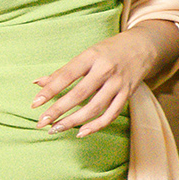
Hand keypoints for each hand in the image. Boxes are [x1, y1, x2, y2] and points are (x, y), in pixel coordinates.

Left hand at [33, 27, 158, 136]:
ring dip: (74, 121)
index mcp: (92, 56)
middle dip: (58, 110)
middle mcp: (105, 70)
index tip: (35, 104)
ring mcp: (118, 83)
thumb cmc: (109, 50)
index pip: (67, 75)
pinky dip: (96, 125)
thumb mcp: (87, 54)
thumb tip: (38, 83)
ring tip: (55, 129)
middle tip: (41, 122)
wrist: (143, 46)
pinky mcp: (127, 94)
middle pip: (79, 94)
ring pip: (95, 107)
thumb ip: (64, 71)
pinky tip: (81, 132)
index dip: (50, 91)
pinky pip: (111, 114)